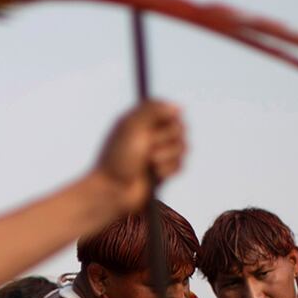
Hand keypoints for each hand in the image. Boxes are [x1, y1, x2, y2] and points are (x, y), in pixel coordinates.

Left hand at [88, 99, 187, 213]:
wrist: (114, 190)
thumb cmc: (118, 158)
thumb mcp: (132, 126)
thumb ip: (153, 110)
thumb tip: (178, 107)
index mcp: (140, 120)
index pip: (168, 110)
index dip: (167, 118)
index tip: (155, 126)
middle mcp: (151, 134)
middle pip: (180, 127)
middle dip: (166, 138)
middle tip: (148, 147)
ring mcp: (159, 153)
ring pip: (182, 147)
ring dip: (166, 155)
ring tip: (149, 163)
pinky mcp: (164, 171)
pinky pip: (180, 164)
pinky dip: (168, 169)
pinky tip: (154, 174)